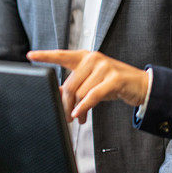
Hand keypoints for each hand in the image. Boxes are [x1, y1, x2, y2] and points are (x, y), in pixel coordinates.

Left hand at [26, 50, 148, 123]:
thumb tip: (57, 95)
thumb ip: (75, 86)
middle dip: (66, 104)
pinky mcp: (114, 79)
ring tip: (80, 117)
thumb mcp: (91, 83)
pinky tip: (80, 114)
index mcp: (85, 57)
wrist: (140, 85)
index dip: (46, 56)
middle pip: (69, 84)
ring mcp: (104, 67)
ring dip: (78, 109)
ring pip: (81, 92)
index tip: (31, 55)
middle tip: (66, 116)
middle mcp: (93, 58)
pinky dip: (85, 107)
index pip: (62, 55)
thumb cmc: (113, 83)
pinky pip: (93, 95)